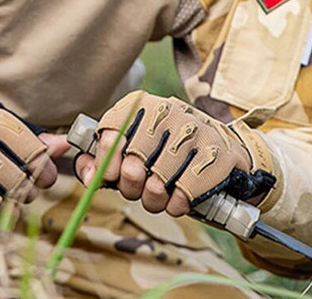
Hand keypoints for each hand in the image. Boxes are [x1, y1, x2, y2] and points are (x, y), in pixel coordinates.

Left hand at [74, 92, 273, 216]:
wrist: (222, 148)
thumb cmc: (166, 151)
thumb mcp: (134, 145)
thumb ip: (104, 158)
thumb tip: (89, 177)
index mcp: (141, 105)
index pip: (111, 133)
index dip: (105, 163)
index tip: (112, 177)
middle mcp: (167, 111)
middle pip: (132, 164)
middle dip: (130, 187)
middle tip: (137, 189)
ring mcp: (194, 131)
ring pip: (157, 184)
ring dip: (153, 200)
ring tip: (157, 196)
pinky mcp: (217, 154)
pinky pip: (184, 194)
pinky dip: (176, 206)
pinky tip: (177, 200)